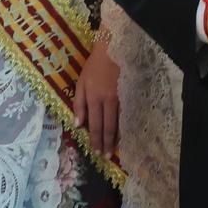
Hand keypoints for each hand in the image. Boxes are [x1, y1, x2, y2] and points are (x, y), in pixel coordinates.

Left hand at [73, 41, 119, 157]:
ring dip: (116, 138)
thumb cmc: (94, 67)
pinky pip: (126, 115)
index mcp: (94, 98)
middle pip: (108, 127)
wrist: (112, 51)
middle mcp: (108, 101)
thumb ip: (78, 104)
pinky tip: (124, 133)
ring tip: (114, 150)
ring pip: (119, 123)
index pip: (95, 125)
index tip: (96, 152)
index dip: (96, 140)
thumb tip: (78, 125)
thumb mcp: (81, 83)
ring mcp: (120, 99)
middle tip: (105, 156)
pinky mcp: (128, 95)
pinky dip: (124, 126)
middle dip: (106, 143)